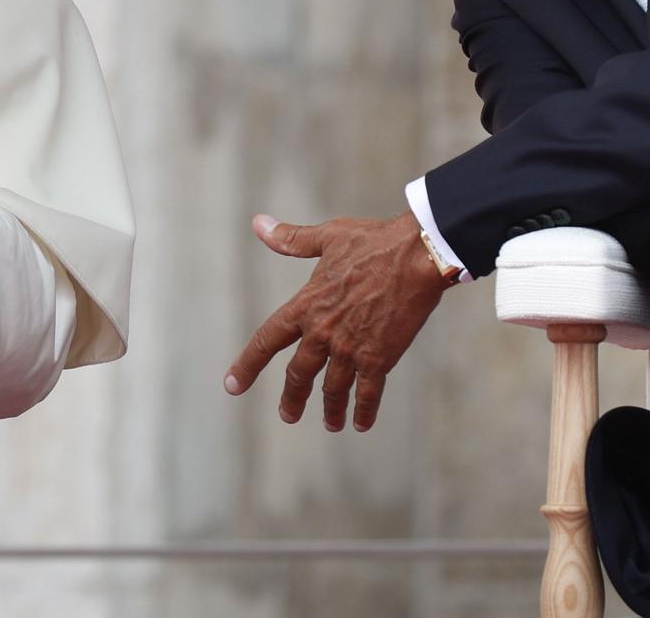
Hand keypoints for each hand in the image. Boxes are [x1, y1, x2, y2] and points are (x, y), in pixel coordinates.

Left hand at [224, 210, 452, 431]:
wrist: (417, 255)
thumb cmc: (373, 241)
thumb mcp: (327, 237)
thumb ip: (291, 240)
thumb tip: (258, 224)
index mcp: (307, 306)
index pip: (267, 340)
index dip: (247, 365)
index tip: (232, 386)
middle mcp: (323, 332)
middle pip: (299, 374)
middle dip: (292, 398)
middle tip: (287, 416)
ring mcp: (351, 348)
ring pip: (333, 389)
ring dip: (330, 409)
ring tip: (330, 424)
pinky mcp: (380, 358)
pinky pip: (368, 392)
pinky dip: (364, 410)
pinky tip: (362, 423)